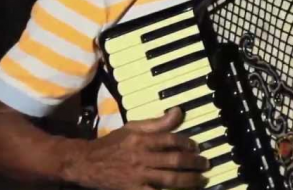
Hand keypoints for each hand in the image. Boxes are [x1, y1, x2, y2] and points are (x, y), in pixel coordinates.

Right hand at [62, 107, 209, 189]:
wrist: (86, 163)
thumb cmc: (111, 144)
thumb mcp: (132, 128)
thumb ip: (156, 123)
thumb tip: (178, 112)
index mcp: (141, 139)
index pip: (170, 139)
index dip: (187, 143)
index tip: (196, 147)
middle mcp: (141, 157)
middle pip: (174, 160)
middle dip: (194, 163)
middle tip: (205, 165)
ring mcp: (138, 176)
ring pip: (169, 180)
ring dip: (189, 180)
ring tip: (201, 180)